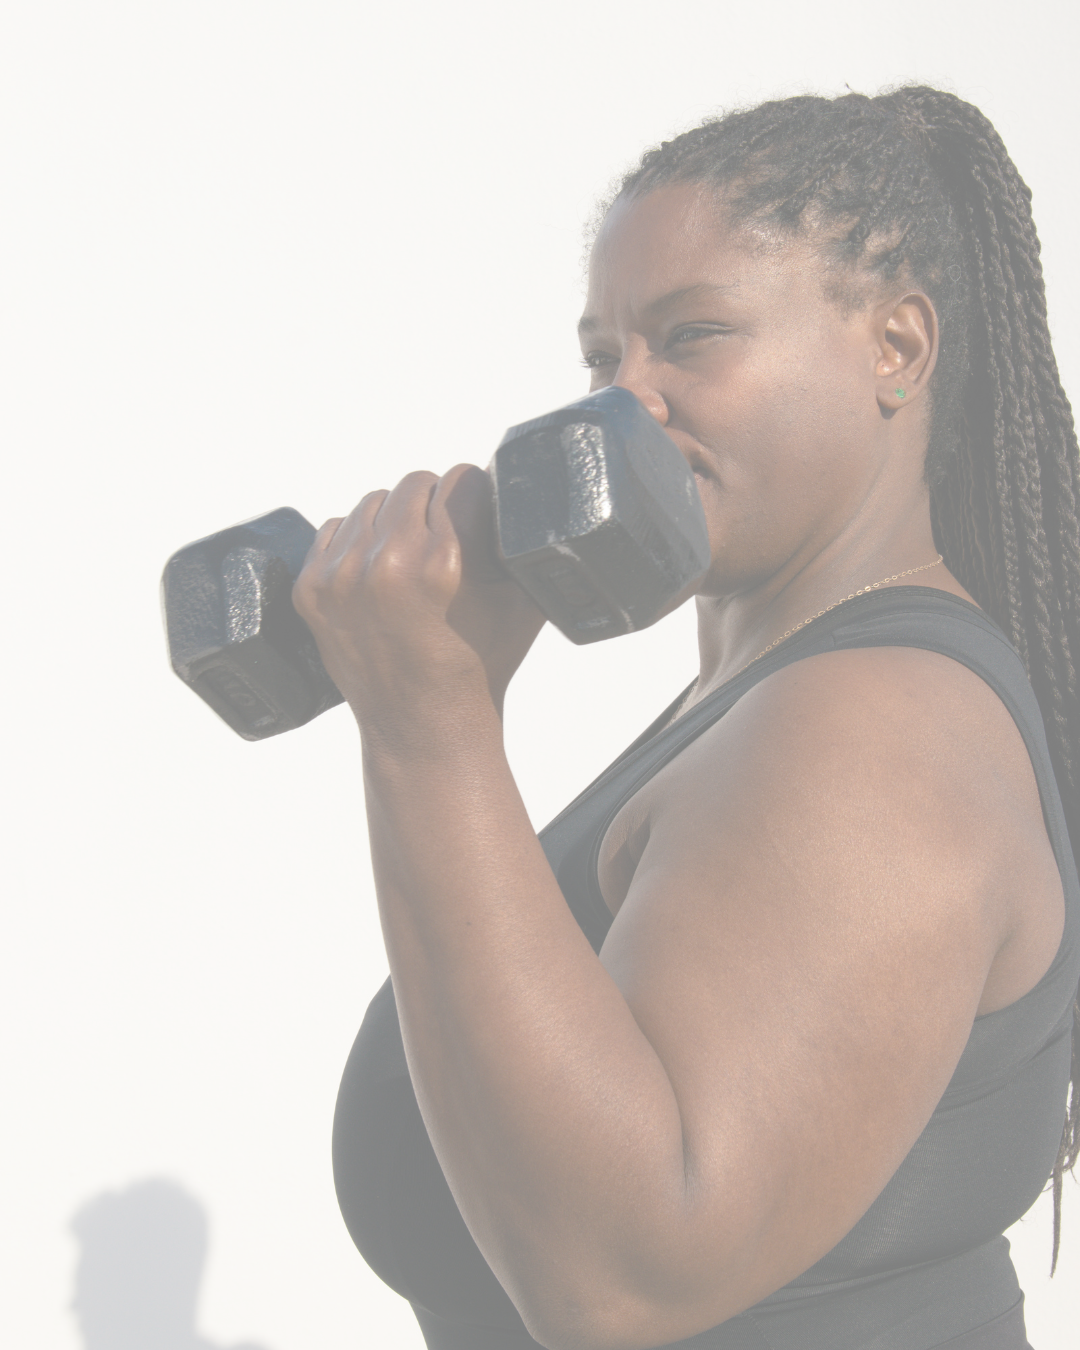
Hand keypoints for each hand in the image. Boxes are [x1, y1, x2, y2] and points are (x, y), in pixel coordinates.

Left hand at [292, 464, 545, 727]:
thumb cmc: (478, 665)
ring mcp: (344, 577)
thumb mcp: (523, 601)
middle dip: (435, 508)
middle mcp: (388, 564)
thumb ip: (520, 541)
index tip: (474, 518)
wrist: (425, 725)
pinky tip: (379, 574)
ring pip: (374, 502)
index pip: (460, 480)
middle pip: (416, 484)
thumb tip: (519, 494)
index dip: (474, 499)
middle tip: (444, 543)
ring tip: (411, 561)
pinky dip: (358, 544)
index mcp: (444, 562)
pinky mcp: (313, 590)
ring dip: (394, 522)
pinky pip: (336, 529)